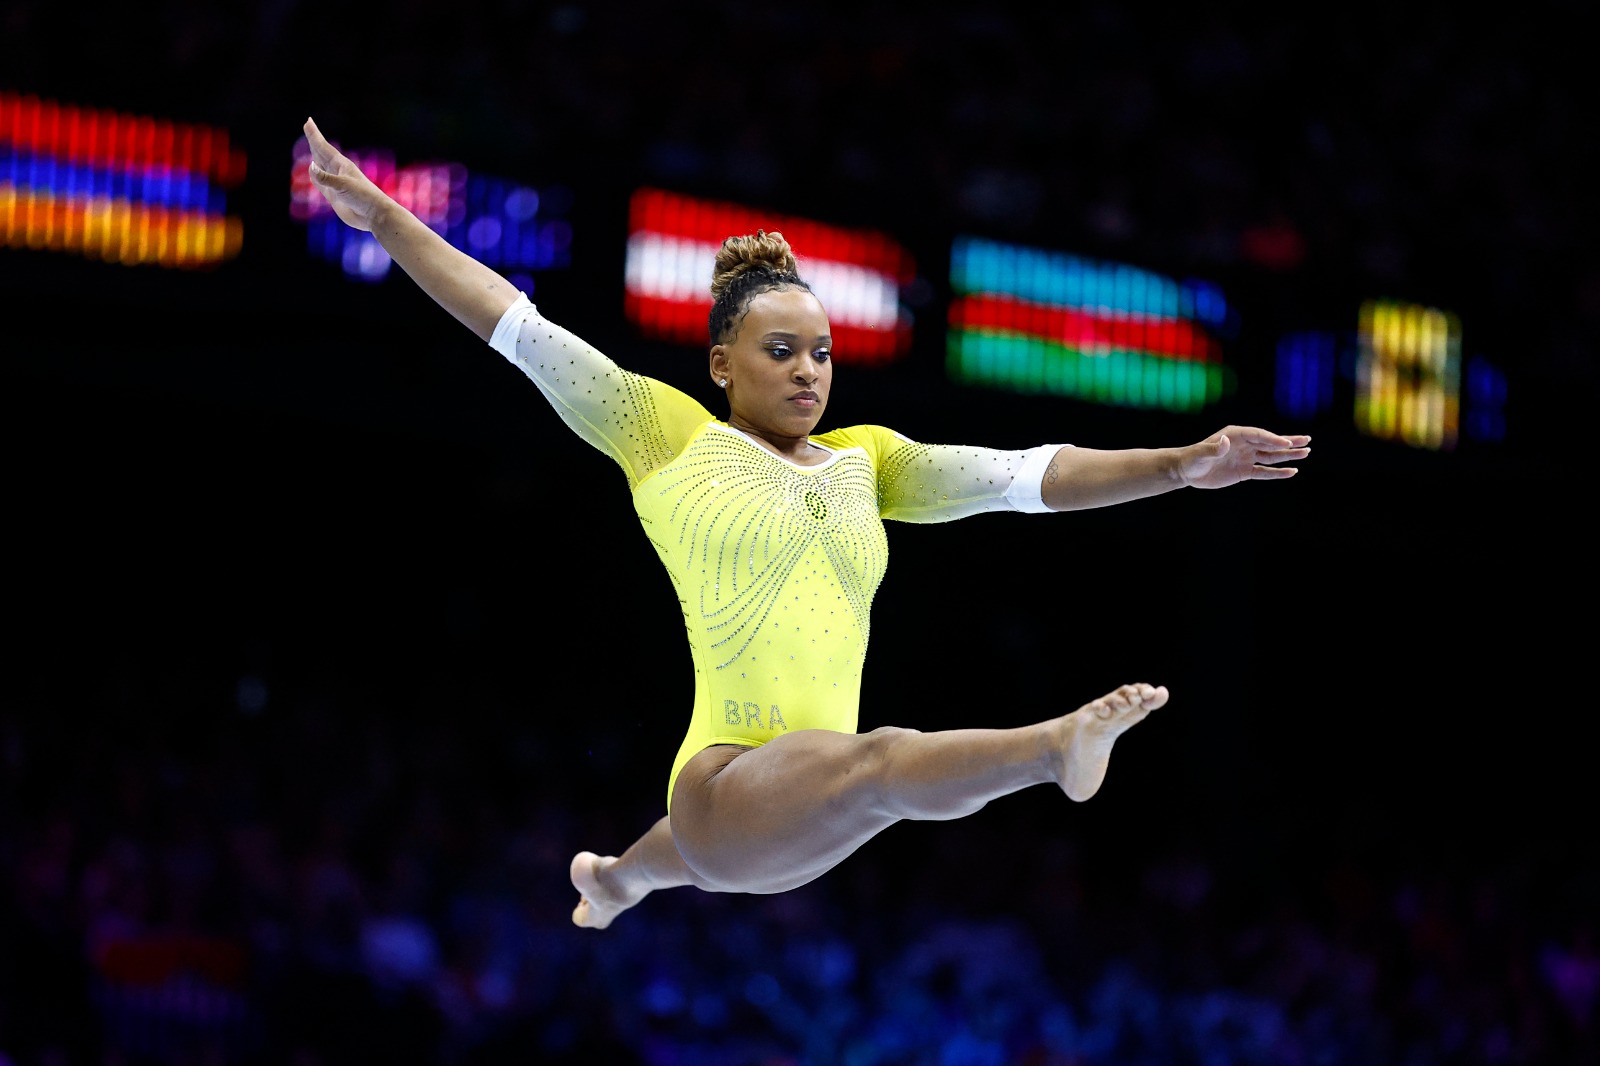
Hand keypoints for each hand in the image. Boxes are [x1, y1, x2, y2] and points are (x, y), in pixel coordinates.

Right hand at [302, 117, 387, 231]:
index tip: (308, 121)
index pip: (323, 147)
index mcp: (341, 165)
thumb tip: (310, 166)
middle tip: (308, 126)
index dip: (314, 135)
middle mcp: (338, 171)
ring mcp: (335, 183)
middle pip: (322, 152)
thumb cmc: (363, 197)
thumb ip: (325, 178)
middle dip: (314, 141)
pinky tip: (312, 172)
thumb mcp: (343, 185)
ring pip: (321, 166)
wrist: (374, 215)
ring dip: (315, 156)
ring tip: (312, 147)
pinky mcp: (334, 196)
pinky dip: (314, 176)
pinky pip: (320, 182)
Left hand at [1179, 426, 1309, 488]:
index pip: (1258, 436)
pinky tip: (1291, 472)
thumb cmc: (1192, 459)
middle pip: (1270, 443)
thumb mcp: (1201, 454)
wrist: (1187, 471)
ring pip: (1271, 456)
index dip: (1272, 439)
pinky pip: (1264, 472)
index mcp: (1236, 435)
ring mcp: (1246, 458)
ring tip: (1305, 453)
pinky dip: (1277, 473)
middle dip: (1288, 442)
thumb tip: (1225, 441)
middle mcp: (1244, 444)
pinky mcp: (1245, 471)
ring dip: (1288, 456)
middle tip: (1307, 440)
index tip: (1286, 443)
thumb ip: (1214, 448)